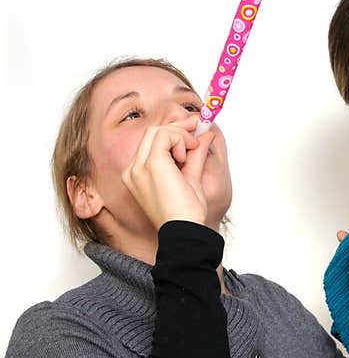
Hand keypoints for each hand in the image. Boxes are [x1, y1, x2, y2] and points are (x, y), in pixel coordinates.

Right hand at [122, 116, 212, 230]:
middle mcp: (133, 169)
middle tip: (199, 129)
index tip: (194, 132)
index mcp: (138, 174)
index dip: (175, 133)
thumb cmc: (185, 212)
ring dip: (181, 135)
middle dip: (178, 127)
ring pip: (158, 131)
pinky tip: (186, 157)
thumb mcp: (192, 176)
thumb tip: (207, 134)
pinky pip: (164, 135)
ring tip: (191, 153)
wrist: (184, 230)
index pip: (152, 142)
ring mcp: (138, 167)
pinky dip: (180, 139)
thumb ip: (196, 154)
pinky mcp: (151, 164)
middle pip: (153, 132)